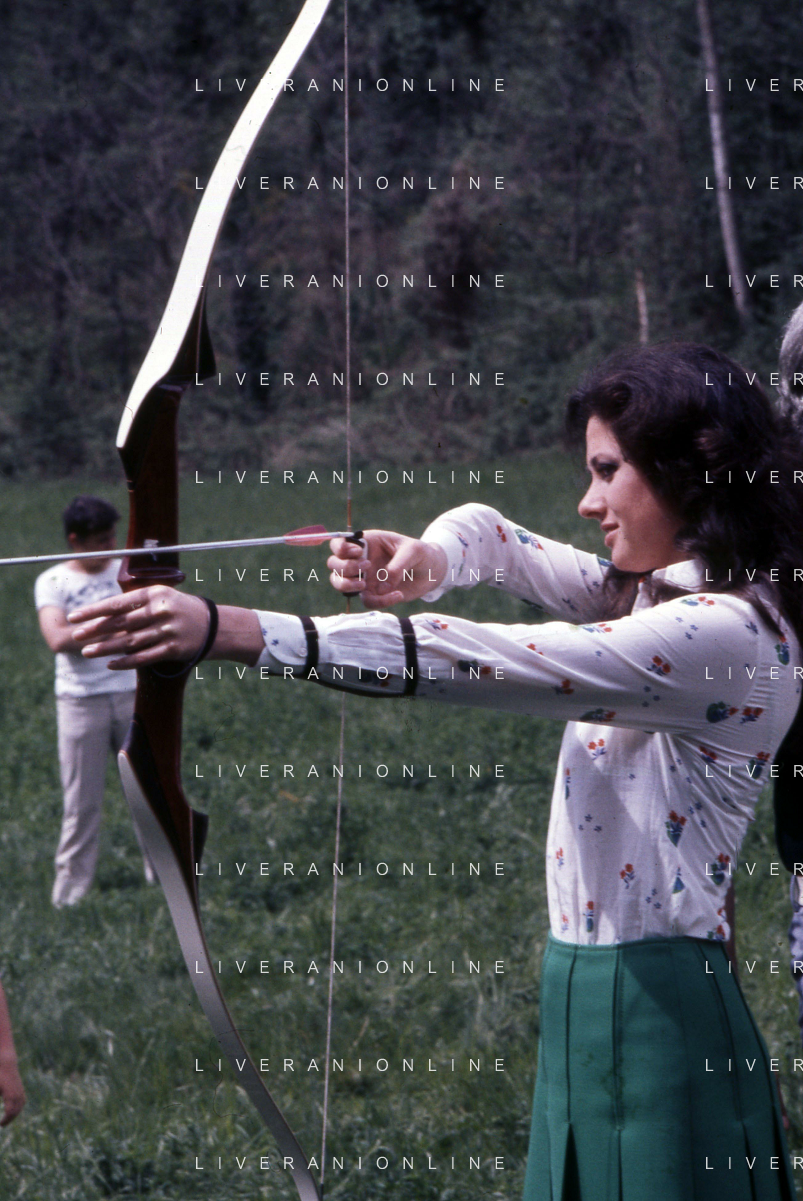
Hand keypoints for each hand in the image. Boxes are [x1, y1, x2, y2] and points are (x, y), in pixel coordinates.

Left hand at [0, 1056, 24, 1125]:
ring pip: (20, 1106)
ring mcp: (20, 1091)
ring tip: (7, 1118)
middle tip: (3, 1124)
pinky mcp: (21, 1088)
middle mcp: (17, 1094)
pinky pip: (22, 1101)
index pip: (10, 1112)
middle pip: (16, 1111)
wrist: (6, 1064)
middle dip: (10, 1118)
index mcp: (10, 1095)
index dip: (6, 1120)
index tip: (1, 1124)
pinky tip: (13, 1110)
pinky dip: (18, 1107)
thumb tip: (1, 1115)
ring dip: (15, 1114)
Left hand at [68, 586, 210, 667]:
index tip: (74, 616)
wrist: (213, 625)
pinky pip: (144, 657)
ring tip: (87, 651)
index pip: (118, 603)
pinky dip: (126, 661)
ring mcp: (168, 631)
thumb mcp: (160, 596)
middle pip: (121, 623)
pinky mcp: (173, 649)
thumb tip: (102, 611)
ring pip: (129, 642)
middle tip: (76, 635)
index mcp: (154, 594)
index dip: (93, 610)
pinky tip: (110, 664)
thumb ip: (134, 602)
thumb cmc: (178, 608)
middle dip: (95, 630)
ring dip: (106, 648)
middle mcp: (161, 611)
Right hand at [327, 530, 446, 608]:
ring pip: (340, 583)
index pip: (339, 543)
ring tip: (364, 585)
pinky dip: (380, 601)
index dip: (340, 548)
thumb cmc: (420, 553)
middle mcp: (360, 560)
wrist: (432, 571)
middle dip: (345, 567)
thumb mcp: (413, 551)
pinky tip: (397, 594)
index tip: (358, 553)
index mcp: (366, 542)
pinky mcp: (373, 594)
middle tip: (366, 567)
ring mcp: (364, 577)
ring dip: (347, 585)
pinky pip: (366, 601)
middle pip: (334, 564)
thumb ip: (397, 566)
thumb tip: (382, 587)